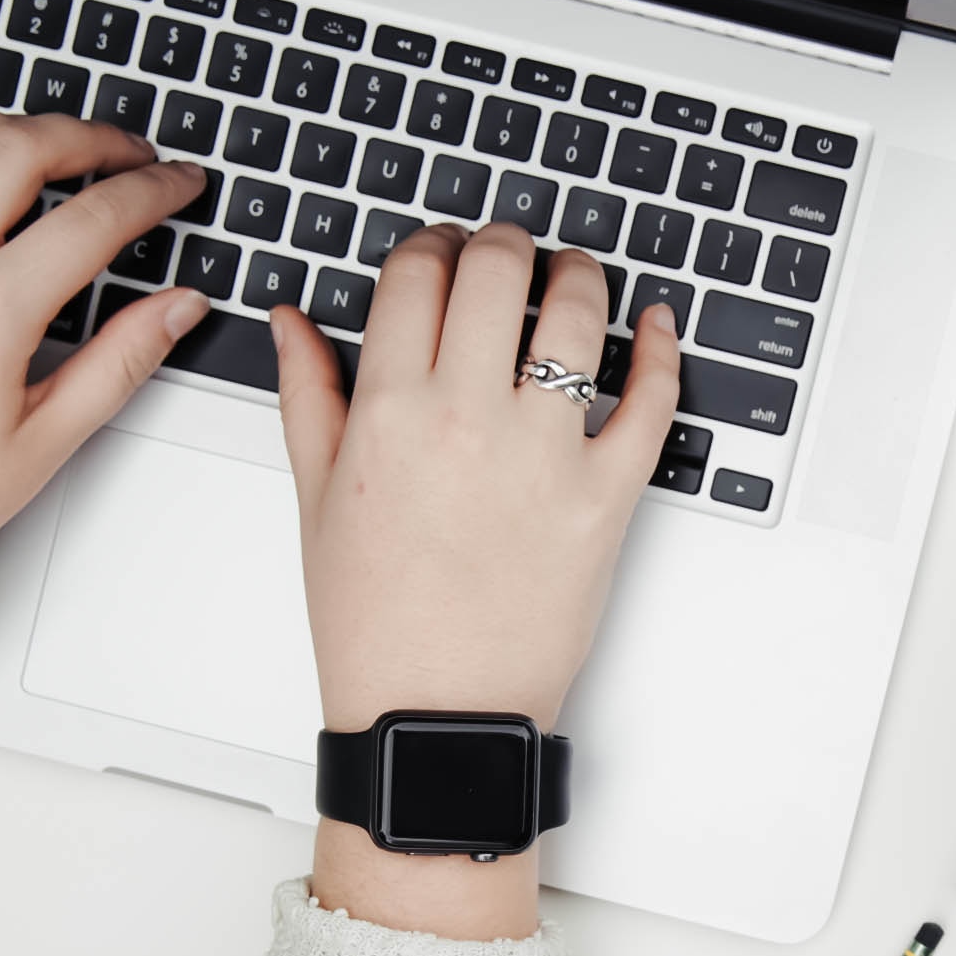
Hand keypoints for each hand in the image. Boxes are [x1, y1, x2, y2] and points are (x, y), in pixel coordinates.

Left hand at [0, 111, 210, 574]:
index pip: (93, 218)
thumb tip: (178, 308)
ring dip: (8, 130)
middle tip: (127, 150)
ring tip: (48, 145)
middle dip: (88, 137)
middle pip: (19, 148)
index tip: (177, 183)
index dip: (151, 190)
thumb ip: (121, 360)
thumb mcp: (43, 440)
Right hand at [276, 222, 680, 936]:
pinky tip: (655, 326)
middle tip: (509, 253)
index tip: (443, 253)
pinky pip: (651, 402)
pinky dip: (662, 350)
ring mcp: (545, 456)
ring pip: (577, 315)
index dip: (432, 245)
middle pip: (497, 270)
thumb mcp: (316, 501)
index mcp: (389, 411)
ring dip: (579, 275)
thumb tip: (293, 320)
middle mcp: (468, 419)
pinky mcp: (608, 497)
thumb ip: (308, 395)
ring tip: (573, 278)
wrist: (436, 713)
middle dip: (503, 242)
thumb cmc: (374, 621)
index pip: (417, 274)